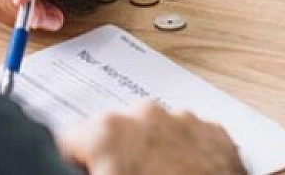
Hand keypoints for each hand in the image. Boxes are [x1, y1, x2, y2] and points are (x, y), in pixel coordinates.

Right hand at [58, 100, 243, 174]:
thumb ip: (91, 167)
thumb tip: (86, 165)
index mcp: (108, 132)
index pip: (70, 141)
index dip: (75, 163)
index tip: (85, 170)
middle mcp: (145, 115)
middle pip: (114, 134)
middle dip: (116, 157)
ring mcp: (183, 121)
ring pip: (155, 134)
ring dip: (153, 155)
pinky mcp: (214, 134)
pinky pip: (190, 140)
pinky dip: (186, 157)